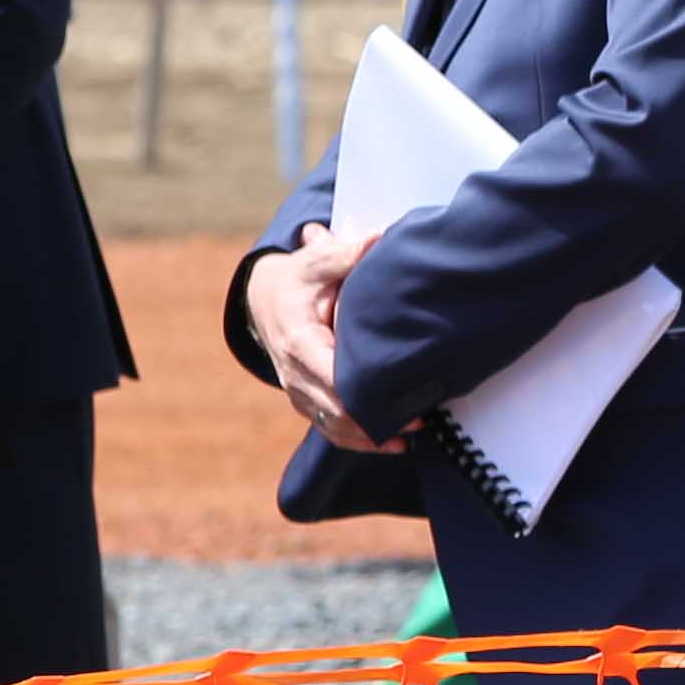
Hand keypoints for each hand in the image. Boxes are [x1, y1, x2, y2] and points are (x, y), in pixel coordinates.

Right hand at [244, 224, 400, 454]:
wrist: (264, 300)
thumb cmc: (297, 279)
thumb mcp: (316, 261)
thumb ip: (343, 253)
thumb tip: (375, 240)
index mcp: (299, 342)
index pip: (330, 377)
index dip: (363, 392)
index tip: (399, 396)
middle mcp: (294, 374)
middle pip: (335, 409)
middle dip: (376, 418)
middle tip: (421, 417)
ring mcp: (297, 391)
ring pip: (334, 426)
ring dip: (371, 434)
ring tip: (413, 432)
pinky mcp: (306, 400)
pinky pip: (331, 429)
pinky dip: (360, 440)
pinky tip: (392, 444)